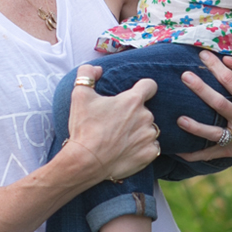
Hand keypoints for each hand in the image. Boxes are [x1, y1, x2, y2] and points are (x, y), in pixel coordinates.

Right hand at [66, 64, 160, 179]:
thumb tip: (98, 69)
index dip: (143, 87)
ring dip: (140, 131)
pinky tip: (128, 150)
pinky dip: (143, 148)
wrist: (85, 162)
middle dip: (135, 114)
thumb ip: (87, 74)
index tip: (135, 93)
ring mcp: (149, 136)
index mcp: (132, 100)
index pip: (150, 85)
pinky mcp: (149, 154)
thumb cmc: (84, 128)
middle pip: (146, 110)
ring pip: (149, 129)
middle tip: (117, 123)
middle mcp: (146, 117)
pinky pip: (152, 147)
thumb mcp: (79, 95)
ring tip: (122, 138)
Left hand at [175, 52, 231, 160]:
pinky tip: (180, 152)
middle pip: (219, 103)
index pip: (230, 80)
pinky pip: (213, 154)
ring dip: (196, 127)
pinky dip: (197, 155)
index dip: (215, 66)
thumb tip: (226, 59)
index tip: (202, 55)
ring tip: (179, 120)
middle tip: (185, 76)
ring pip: (214, 133)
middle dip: (201, 89)